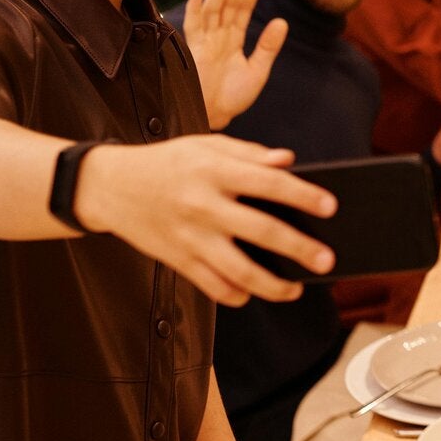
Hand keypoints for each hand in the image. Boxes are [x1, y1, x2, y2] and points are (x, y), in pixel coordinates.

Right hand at [72, 135, 336, 306]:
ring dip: (271, 285)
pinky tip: (252, 293)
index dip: (303, 195)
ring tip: (295, 289)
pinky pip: (210, 285)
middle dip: (299, 249)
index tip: (331, 206)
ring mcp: (189, 237)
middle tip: (327, 260)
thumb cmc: (167, 162)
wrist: (109, 186)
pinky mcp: (176, 259)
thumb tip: (288, 162)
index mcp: (215, 171)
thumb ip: (248, 153)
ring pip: (237, 270)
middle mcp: (203, 205)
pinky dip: (235, 294)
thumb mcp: (205, 145)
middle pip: (261, 232)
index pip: (269, 183)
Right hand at [184, 0, 287, 130]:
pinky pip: (194, 26)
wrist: (214, 116)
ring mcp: (206, 41)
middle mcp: (219, 36)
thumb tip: (281, 21)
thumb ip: (268, 46)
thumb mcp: (257, 70)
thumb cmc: (233, 97)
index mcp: (234, 39)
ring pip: (214, 9)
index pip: (244, 9)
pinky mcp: (194, 49)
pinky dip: (195, 10)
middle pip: (229, 4)